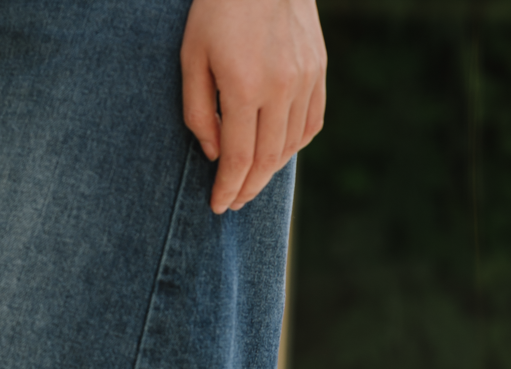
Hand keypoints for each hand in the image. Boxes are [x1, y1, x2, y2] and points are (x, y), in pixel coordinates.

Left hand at [180, 0, 326, 214]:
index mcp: (244, 86)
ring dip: (270, 171)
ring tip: (251, 181)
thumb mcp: (192, 57)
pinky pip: (311, 123)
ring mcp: (305, 78)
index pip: (238, 159)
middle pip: (267, 160)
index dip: (227, 188)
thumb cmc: (216, 9)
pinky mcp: (318, 68)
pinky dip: (294, 145)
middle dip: (248, 188)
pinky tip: (277, 152)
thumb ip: (198, 112)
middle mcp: (280, 87)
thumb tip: (213, 155)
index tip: (218, 205)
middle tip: (234, 202)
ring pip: (291, 146)